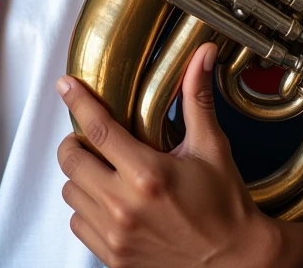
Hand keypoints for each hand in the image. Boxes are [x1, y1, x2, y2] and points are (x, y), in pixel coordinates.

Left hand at [56, 42, 286, 267]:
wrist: (236, 263)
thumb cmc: (225, 207)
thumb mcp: (211, 148)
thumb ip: (197, 98)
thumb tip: (203, 56)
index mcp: (148, 175)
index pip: (97, 128)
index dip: (77, 101)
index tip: (66, 86)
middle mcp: (126, 207)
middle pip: (71, 161)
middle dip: (76, 141)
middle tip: (90, 136)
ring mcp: (117, 237)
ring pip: (70, 192)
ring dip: (81, 176)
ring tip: (103, 169)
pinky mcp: (115, 259)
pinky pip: (78, 224)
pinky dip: (85, 208)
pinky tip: (107, 199)